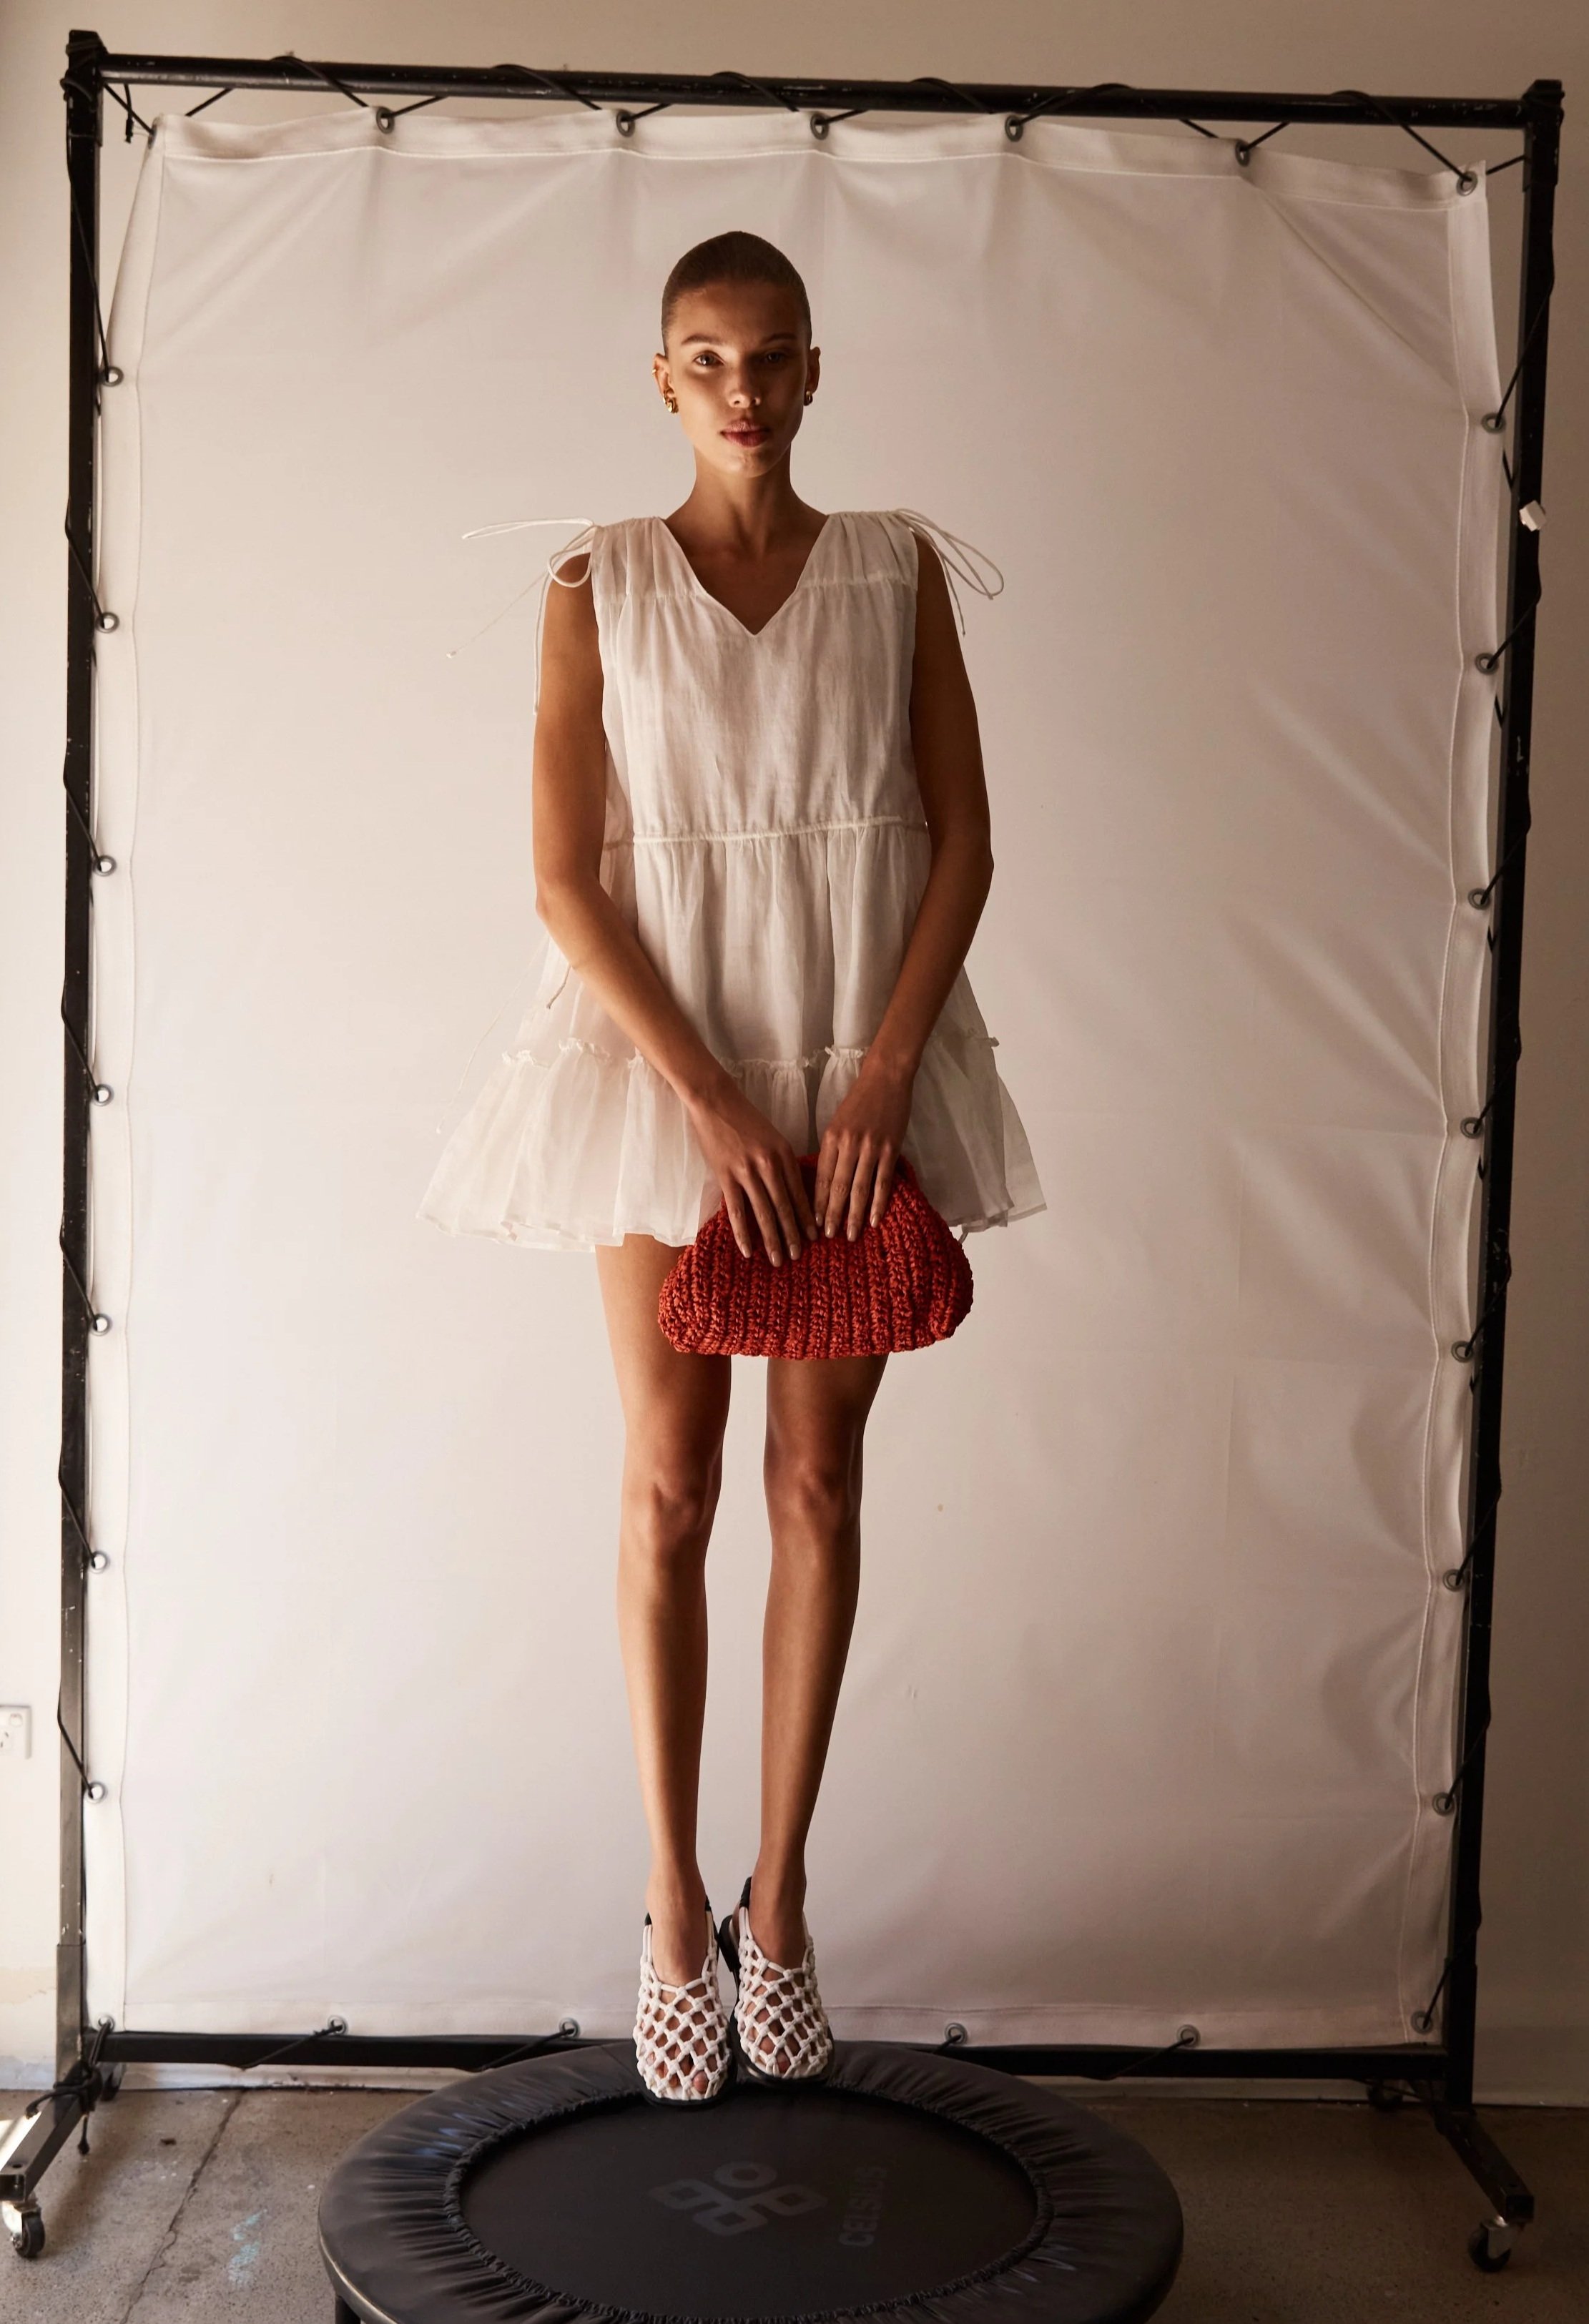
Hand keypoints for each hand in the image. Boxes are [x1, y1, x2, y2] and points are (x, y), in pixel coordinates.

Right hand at [686, 1078, 818, 1264]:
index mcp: (785, 1153)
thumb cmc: (744, 1118)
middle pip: (785, 1207)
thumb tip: (792, 1191)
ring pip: (764, 1213)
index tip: (814, 1237)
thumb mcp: (773, 1137)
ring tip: (778, 1259)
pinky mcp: (726, 1175)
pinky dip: (743, 1234)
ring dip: (772, 1240)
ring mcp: (747, 1171)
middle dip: (793, 1235)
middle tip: (798, 1256)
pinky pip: (737, 1211)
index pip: (800, 1193)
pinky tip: (748, 1251)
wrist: (715, 1100)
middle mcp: (770, 1164)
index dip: (806, 1217)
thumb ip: (782, 1162)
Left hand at [815, 1053, 915, 1240]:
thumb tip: (824, 1182)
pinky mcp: (891, 1149)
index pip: (821, 1178)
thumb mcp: (837, 1124)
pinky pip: (883, 1182)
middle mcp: (848, 1144)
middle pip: (838, 1187)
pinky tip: (875, 1219)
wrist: (886, 1079)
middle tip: (828, 1238)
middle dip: (832, 1215)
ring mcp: (871, 1148)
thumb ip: (832, 1150)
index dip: (817, 1203)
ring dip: (855, 1215)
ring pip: (859, 1188)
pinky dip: (878, 1203)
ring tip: (850, 1235)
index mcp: (831, 1138)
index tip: (813, 1224)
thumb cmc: (859, 1102)